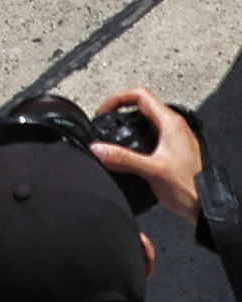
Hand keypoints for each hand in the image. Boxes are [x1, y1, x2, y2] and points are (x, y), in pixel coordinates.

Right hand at [97, 89, 209, 223]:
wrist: (205, 206)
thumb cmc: (189, 187)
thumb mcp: (151, 171)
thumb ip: (122, 158)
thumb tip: (97, 148)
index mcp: (171, 124)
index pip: (140, 95)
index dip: (117, 99)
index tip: (104, 112)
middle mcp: (175, 127)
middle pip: (143, 104)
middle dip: (120, 110)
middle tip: (105, 122)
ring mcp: (176, 137)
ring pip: (147, 119)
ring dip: (128, 123)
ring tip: (114, 135)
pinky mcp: (174, 149)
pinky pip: (152, 133)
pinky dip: (136, 135)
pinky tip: (129, 150)